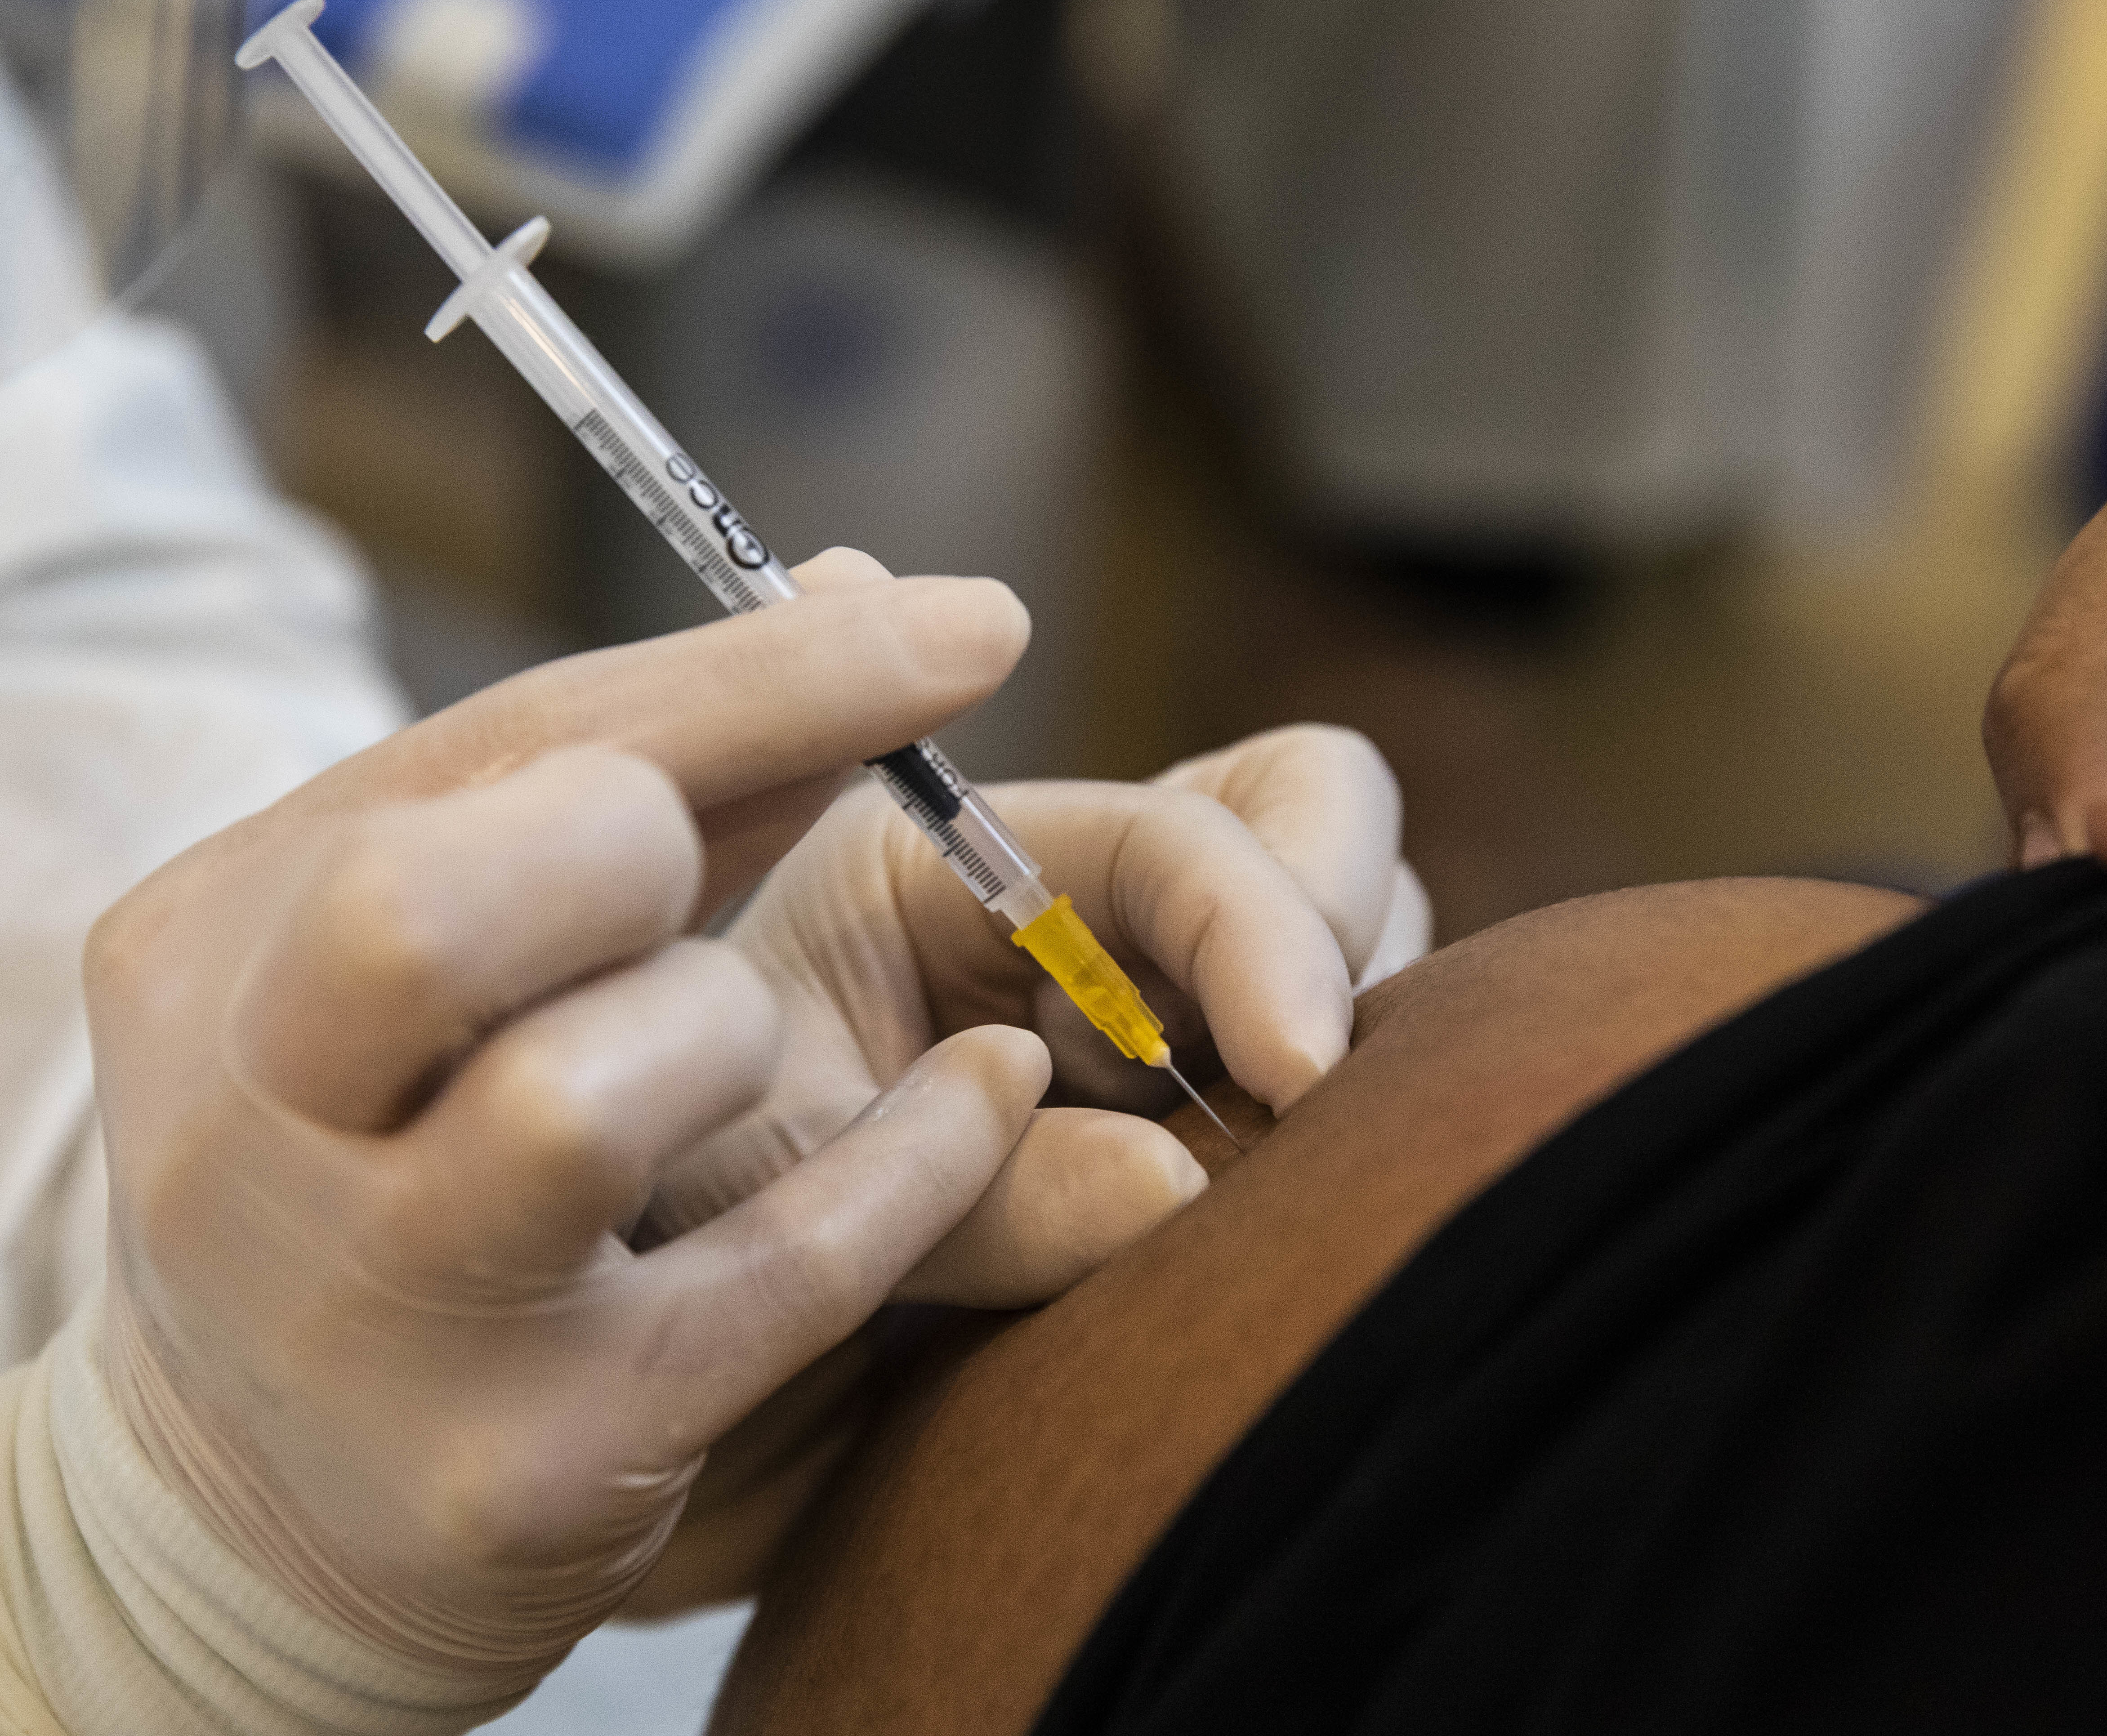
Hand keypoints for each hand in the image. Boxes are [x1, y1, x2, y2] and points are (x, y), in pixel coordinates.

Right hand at [85, 558, 1046, 1686]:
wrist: (271, 1505)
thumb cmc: (401, 1154)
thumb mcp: (457, 955)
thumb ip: (650, 781)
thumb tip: (856, 585)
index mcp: (212, 948)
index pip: (498, 750)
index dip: (765, 673)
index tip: (977, 620)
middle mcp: (240, 1136)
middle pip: (428, 911)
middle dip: (640, 845)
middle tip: (695, 879)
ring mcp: (370, 1317)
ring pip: (584, 1099)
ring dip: (722, 1035)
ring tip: (719, 1059)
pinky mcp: (523, 1466)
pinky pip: (783, 1267)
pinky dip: (920, 1165)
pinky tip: (980, 1103)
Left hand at [644, 720, 1428, 1303]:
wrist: (650, 1379)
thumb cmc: (671, 1241)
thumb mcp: (777, 1202)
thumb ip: (969, 1192)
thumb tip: (1177, 1186)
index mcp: (952, 865)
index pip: (1176, 832)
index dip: (1265, 925)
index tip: (1299, 1070)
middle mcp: (1075, 910)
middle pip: (1314, 828)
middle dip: (1329, 952)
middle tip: (1285, 1109)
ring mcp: (1155, 1006)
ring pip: (1356, 953)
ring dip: (1313, 1065)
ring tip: (1208, 1189)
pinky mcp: (1199, 1108)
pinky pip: (1318, 1092)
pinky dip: (1306, 1151)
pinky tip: (1214, 1232)